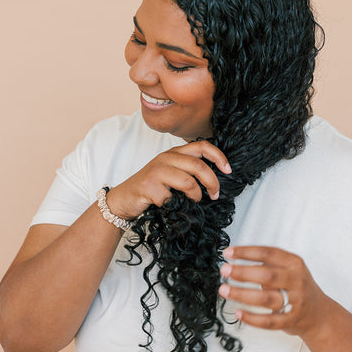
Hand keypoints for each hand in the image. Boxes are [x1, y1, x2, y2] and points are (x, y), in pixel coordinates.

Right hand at [106, 140, 231, 219]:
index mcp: (173, 153)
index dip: (218, 156)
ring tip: (194, 201)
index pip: (202, 145)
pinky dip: (176, 205)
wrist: (123, 199)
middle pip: (198, 166)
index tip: (228, 170)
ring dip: (196, 196)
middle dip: (212, 182)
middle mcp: (165, 158)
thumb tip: (215, 179)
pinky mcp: (148, 186)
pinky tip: (171, 206)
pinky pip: (172, 198)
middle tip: (215, 195)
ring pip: (188, 182)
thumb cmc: (150, 189)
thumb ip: (188, 171)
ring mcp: (156, 171)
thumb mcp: (170, 174)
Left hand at [218, 246, 327, 337]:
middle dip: (242, 272)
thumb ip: (268, 264)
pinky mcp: (291, 320)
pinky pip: (269, 321)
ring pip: (266, 298)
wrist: (319, 314)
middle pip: (267, 275)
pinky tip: (238, 313)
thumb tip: (235, 261)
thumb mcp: (289, 269)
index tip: (228, 253)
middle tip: (224, 270)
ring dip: (242, 294)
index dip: (246, 252)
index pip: (267, 253)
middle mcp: (296, 280)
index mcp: (294, 263)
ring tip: (224, 290)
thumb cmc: (297, 288)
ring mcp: (295, 301)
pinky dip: (252, 318)